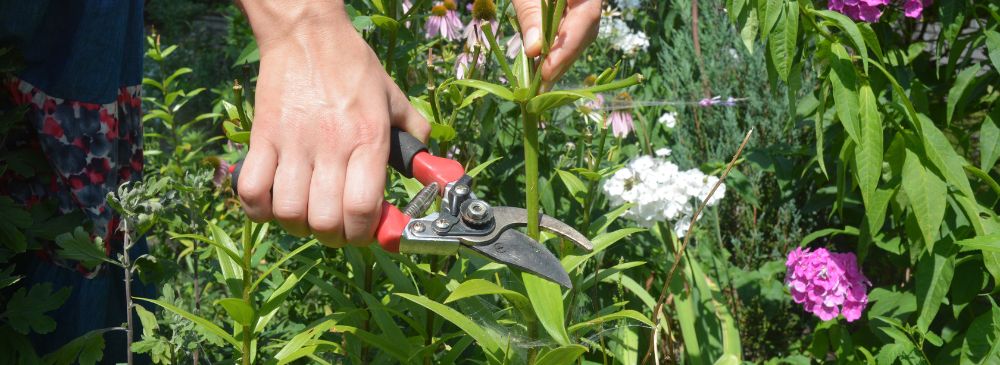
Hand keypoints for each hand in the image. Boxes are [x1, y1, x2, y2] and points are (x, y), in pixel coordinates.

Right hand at [237, 1, 429, 246]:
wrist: (307, 34)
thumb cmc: (353, 66)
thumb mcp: (394, 97)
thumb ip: (414, 134)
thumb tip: (429, 168)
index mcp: (368, 139)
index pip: (361, 209)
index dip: (363, 233)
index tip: (365, 230)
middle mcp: (331, 145)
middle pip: (325, 221)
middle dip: (334, 236)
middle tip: (337, 226)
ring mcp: (293, 142)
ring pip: (289, 212)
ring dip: (298, 224)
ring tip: (307, 212)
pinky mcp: (263, 137)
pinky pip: (252, 190)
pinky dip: (259, 207)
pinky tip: (274, 201)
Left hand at [512, 0, 601, 86]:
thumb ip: (531, 15)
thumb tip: (533, 50)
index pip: (587, 18)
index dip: (568, 48)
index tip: (547, 72)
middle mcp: (591, 1)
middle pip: (585, 32)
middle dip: (563, 61)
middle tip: (541, 87)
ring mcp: (585, 8)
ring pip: (580, 37)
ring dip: (560, 61)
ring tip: (539, 82)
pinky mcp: (575, 16)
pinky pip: (571, 35)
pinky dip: (556, 52)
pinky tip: (542, 67)